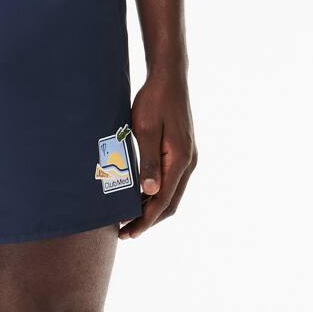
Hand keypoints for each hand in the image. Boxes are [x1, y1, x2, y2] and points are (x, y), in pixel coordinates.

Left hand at [116, 71, 196, 238]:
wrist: (169, 78)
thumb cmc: (154, 101)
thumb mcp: (146, 130)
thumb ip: (148, 162)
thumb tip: (149, 193)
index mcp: (180, 160)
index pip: (162, 201)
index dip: (145, 220)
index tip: (128, 233)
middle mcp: (188, 162)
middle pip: (170, 203)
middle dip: (148, 220)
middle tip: (125, 233)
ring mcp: (187, 158)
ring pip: (171, 194)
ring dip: (152, 209)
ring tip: (129, 219)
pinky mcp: (181, 152)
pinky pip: (171, 182)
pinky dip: (156, 195)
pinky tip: (139, 197)